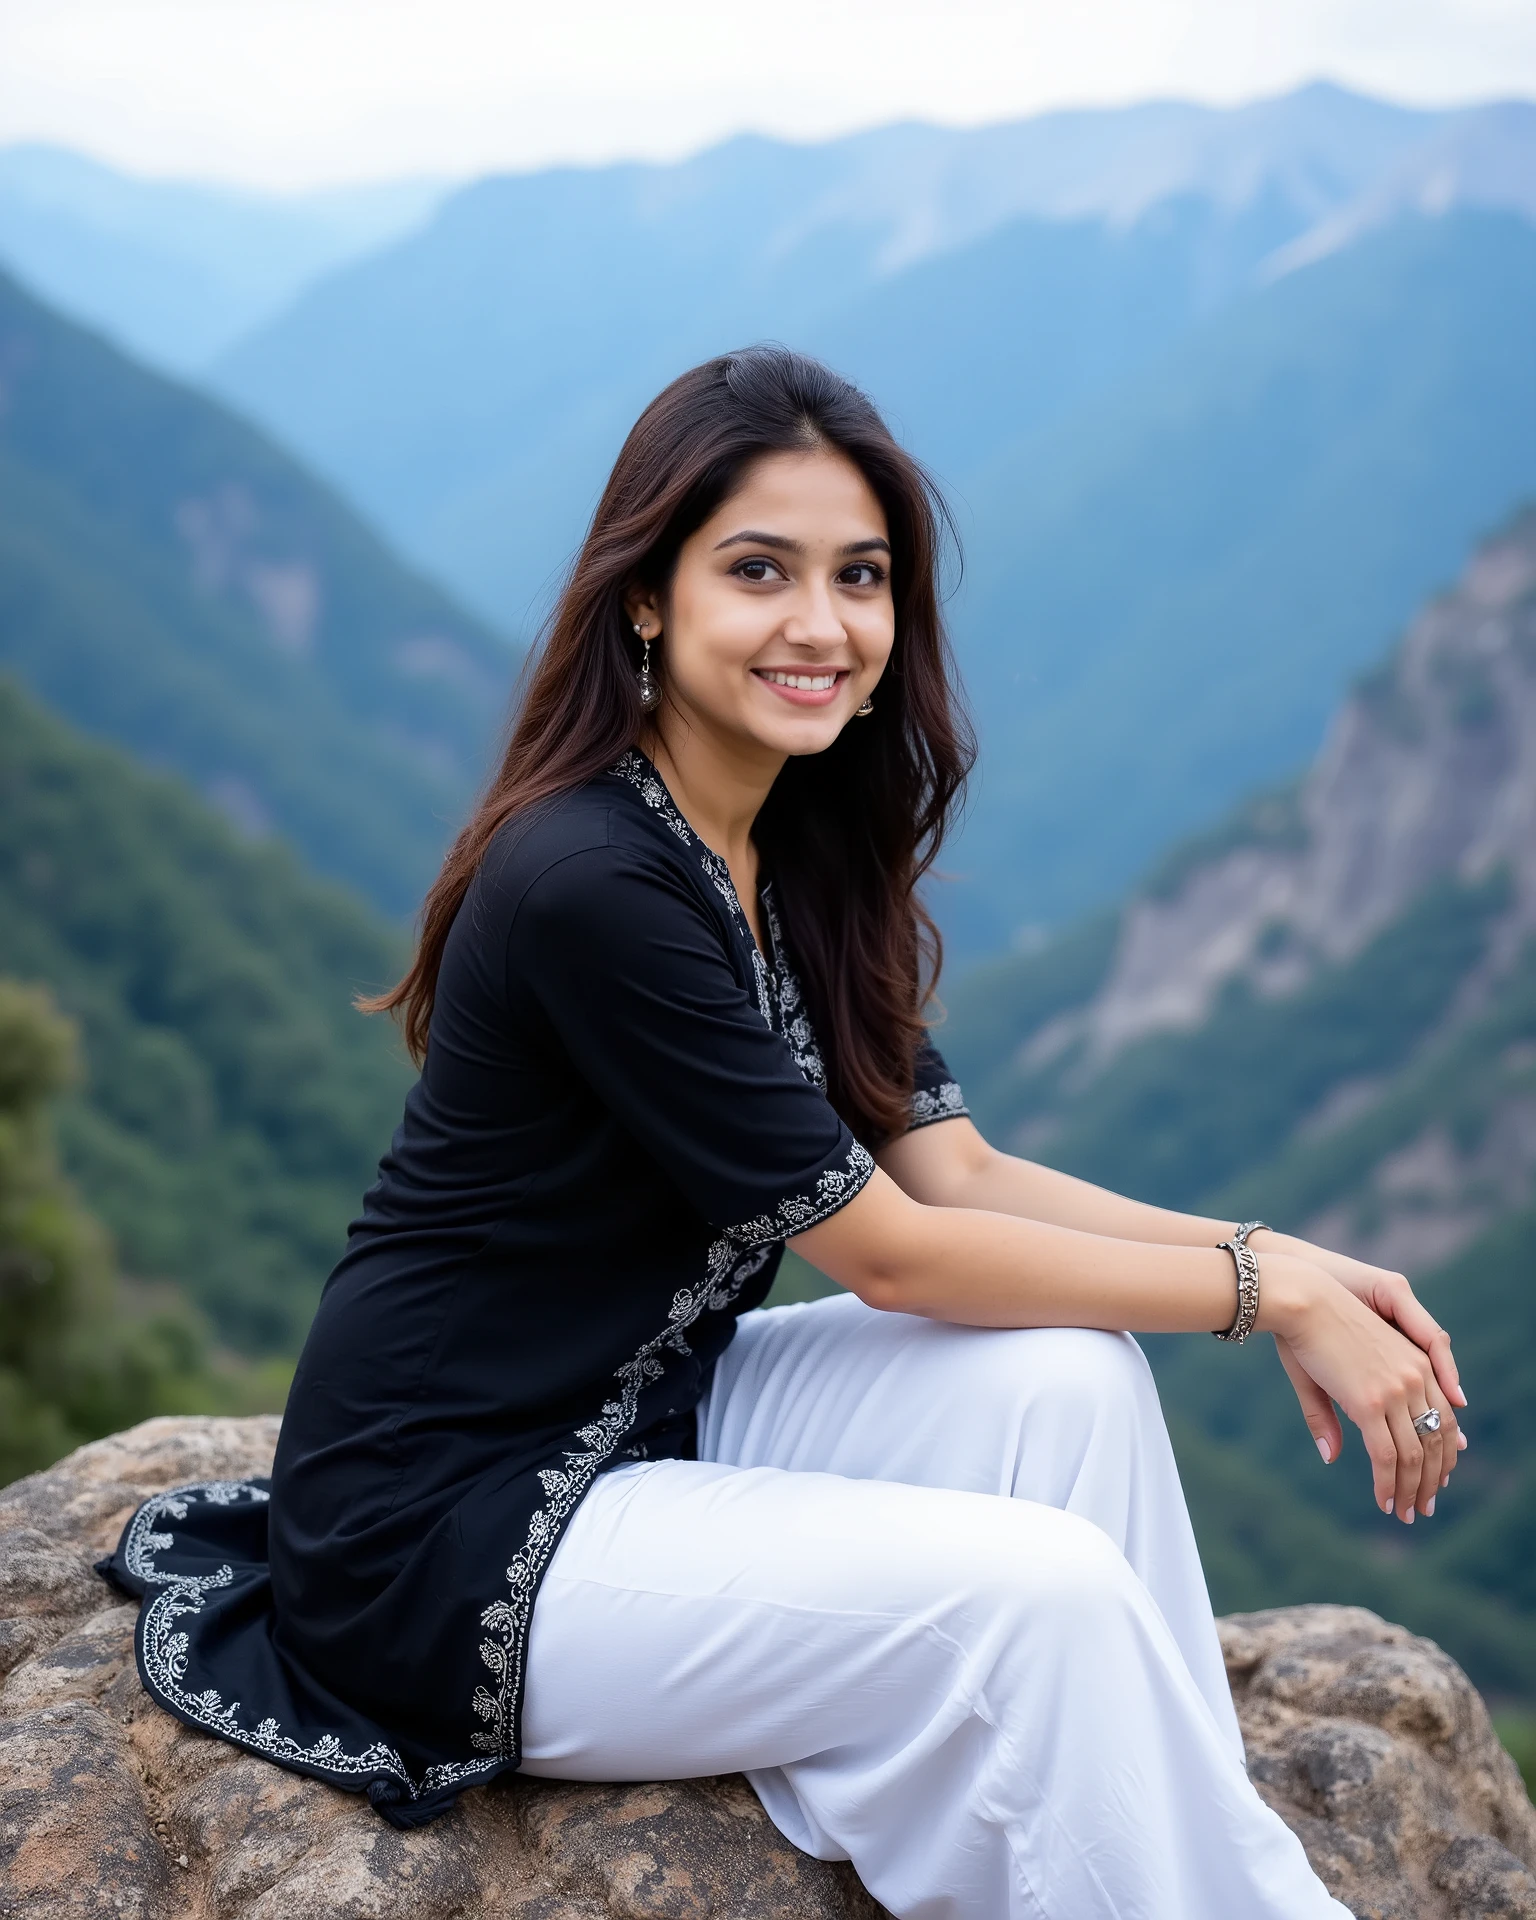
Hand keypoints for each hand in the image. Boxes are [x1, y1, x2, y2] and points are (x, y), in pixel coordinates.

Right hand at [1258, 1253, 1462, 1522]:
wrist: (1301, 1300)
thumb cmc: (1310, 1328)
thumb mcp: (1337, 1372)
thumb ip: (1337, 1416)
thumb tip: (1332, 1456)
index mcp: (1416, 1362)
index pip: (1446, 1417)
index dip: (1444, 1452)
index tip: (1438, 1479)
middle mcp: (1415, 1376)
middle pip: (1438, 1440)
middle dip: (1432, 1479)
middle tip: (1423, 1506)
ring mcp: (1396, 1390)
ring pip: (1416, 1455)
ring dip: (1413, 1489)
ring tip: (1406, 1512)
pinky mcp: (1371, 1401)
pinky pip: (1387, 1456)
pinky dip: (1388, 1484)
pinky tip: (1383, 1501)